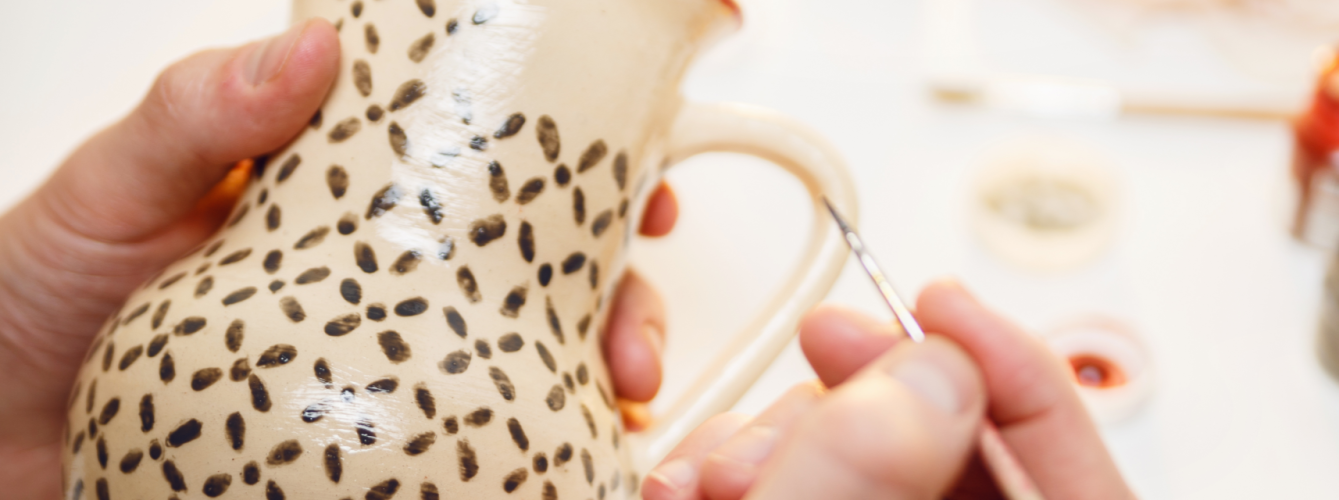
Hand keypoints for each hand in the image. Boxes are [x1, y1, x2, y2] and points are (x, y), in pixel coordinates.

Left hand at [0, 20, 677, 499]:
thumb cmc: (29, 298)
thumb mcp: (104, 188)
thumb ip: (193, 115)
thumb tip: (306, 47)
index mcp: (337, 194)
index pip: (481, 165)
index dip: (581, 170)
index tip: (642, 186)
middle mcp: (375, 278)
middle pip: (534, 272)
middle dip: (612, 294)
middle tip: (629, 328)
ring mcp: (378, 366)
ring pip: (522, 361)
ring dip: (589, 378)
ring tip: (614, 403)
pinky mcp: (364, 445)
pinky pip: (469, 445)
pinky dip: (533, 452)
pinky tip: (567, 457)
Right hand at [641, 281, 1134, 499]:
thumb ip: (877, 475)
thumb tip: (934, 372)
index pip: (1072, 473)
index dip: (1017, 368)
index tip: (943, 302)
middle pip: (949, 444)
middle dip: (867, 392)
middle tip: (825, 346)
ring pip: (857, 453)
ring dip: (778, 434)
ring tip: (718, 469)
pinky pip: (793, 479)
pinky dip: (745, 465)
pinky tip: (695, 478)